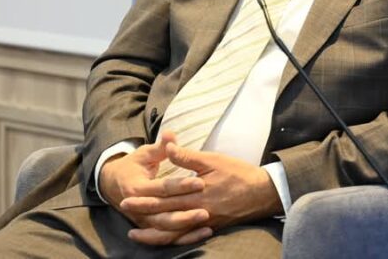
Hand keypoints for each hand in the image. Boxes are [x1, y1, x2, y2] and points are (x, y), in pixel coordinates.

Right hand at [98, 131, 213, 245]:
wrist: (113, 184)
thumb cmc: (133, 165)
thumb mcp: (144, 153)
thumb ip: (160, 147)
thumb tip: (170, 134)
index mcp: (136, 188)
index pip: (162, 188)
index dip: (181, 185)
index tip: (200, 182)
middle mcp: (137, 208)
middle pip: (164, 214)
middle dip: (185, 213)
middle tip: (207, 210)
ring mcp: (142, 221)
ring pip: (165, 230)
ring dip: (186, 228)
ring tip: (207, 223)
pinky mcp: (149, 228)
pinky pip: (167, 237)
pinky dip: (184, 238)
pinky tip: (203, 233)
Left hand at [119, 142, 282, 244]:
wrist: (263, 192)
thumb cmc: (238, 173)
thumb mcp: (213, 160)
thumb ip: (188, 157)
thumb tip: (168, 147)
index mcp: (197, 193)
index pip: (165, 197)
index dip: (145, 197)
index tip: (127, 196)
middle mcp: (198, 210)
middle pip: (165, 215)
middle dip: (143, 213)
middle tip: (124, 211)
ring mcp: (204, 222)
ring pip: (173, 232)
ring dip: (153, 233)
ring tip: (136, 233)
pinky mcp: (211, 227)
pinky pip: (187, 237)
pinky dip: (172, 239)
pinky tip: (163, 238)